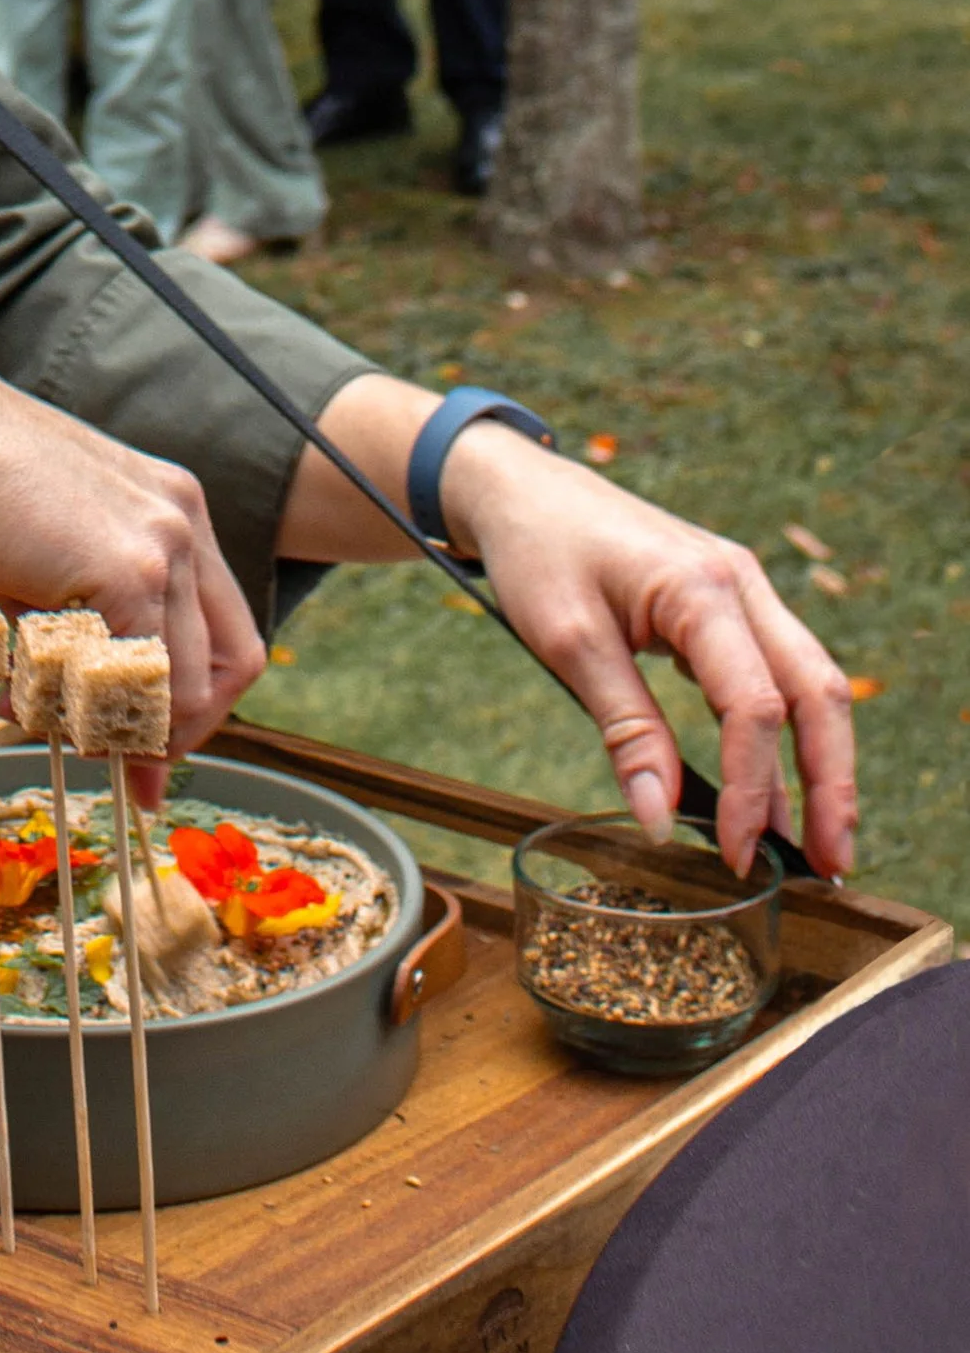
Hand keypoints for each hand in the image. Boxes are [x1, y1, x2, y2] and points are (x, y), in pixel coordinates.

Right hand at [0, 384, 266, 779]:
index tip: (148, 735)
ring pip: (188, 686)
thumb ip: (82, 605)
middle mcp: (183, 519)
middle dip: (179, 728)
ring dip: (128, 729)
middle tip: (122, 760)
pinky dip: (94, 712)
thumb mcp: (45, 541)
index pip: (217, 625)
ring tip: (51, 725)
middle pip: (230, 662)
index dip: (190, 693)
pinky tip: (26, 700)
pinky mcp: (132, 573)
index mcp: (170, 504)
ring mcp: (166, 545)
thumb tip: (84, 690)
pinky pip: (142, 681)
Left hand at [442, 424, 858, 878]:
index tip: (735, 853)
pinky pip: (779, 671)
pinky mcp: (729, 602)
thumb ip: (625, 730)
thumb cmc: (538, 550)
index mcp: (703, 588)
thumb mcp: (568, 643)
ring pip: (810, 683)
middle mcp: (742, 584)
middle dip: (831, 784)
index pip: (754, 706)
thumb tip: (663, 820)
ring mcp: (743, 589)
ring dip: (821, 762)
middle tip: (829, 865)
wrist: (521, 487)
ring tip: (818, 841)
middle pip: (817, 693)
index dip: (752, 789)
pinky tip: (777, 783)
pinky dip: (788, 730)